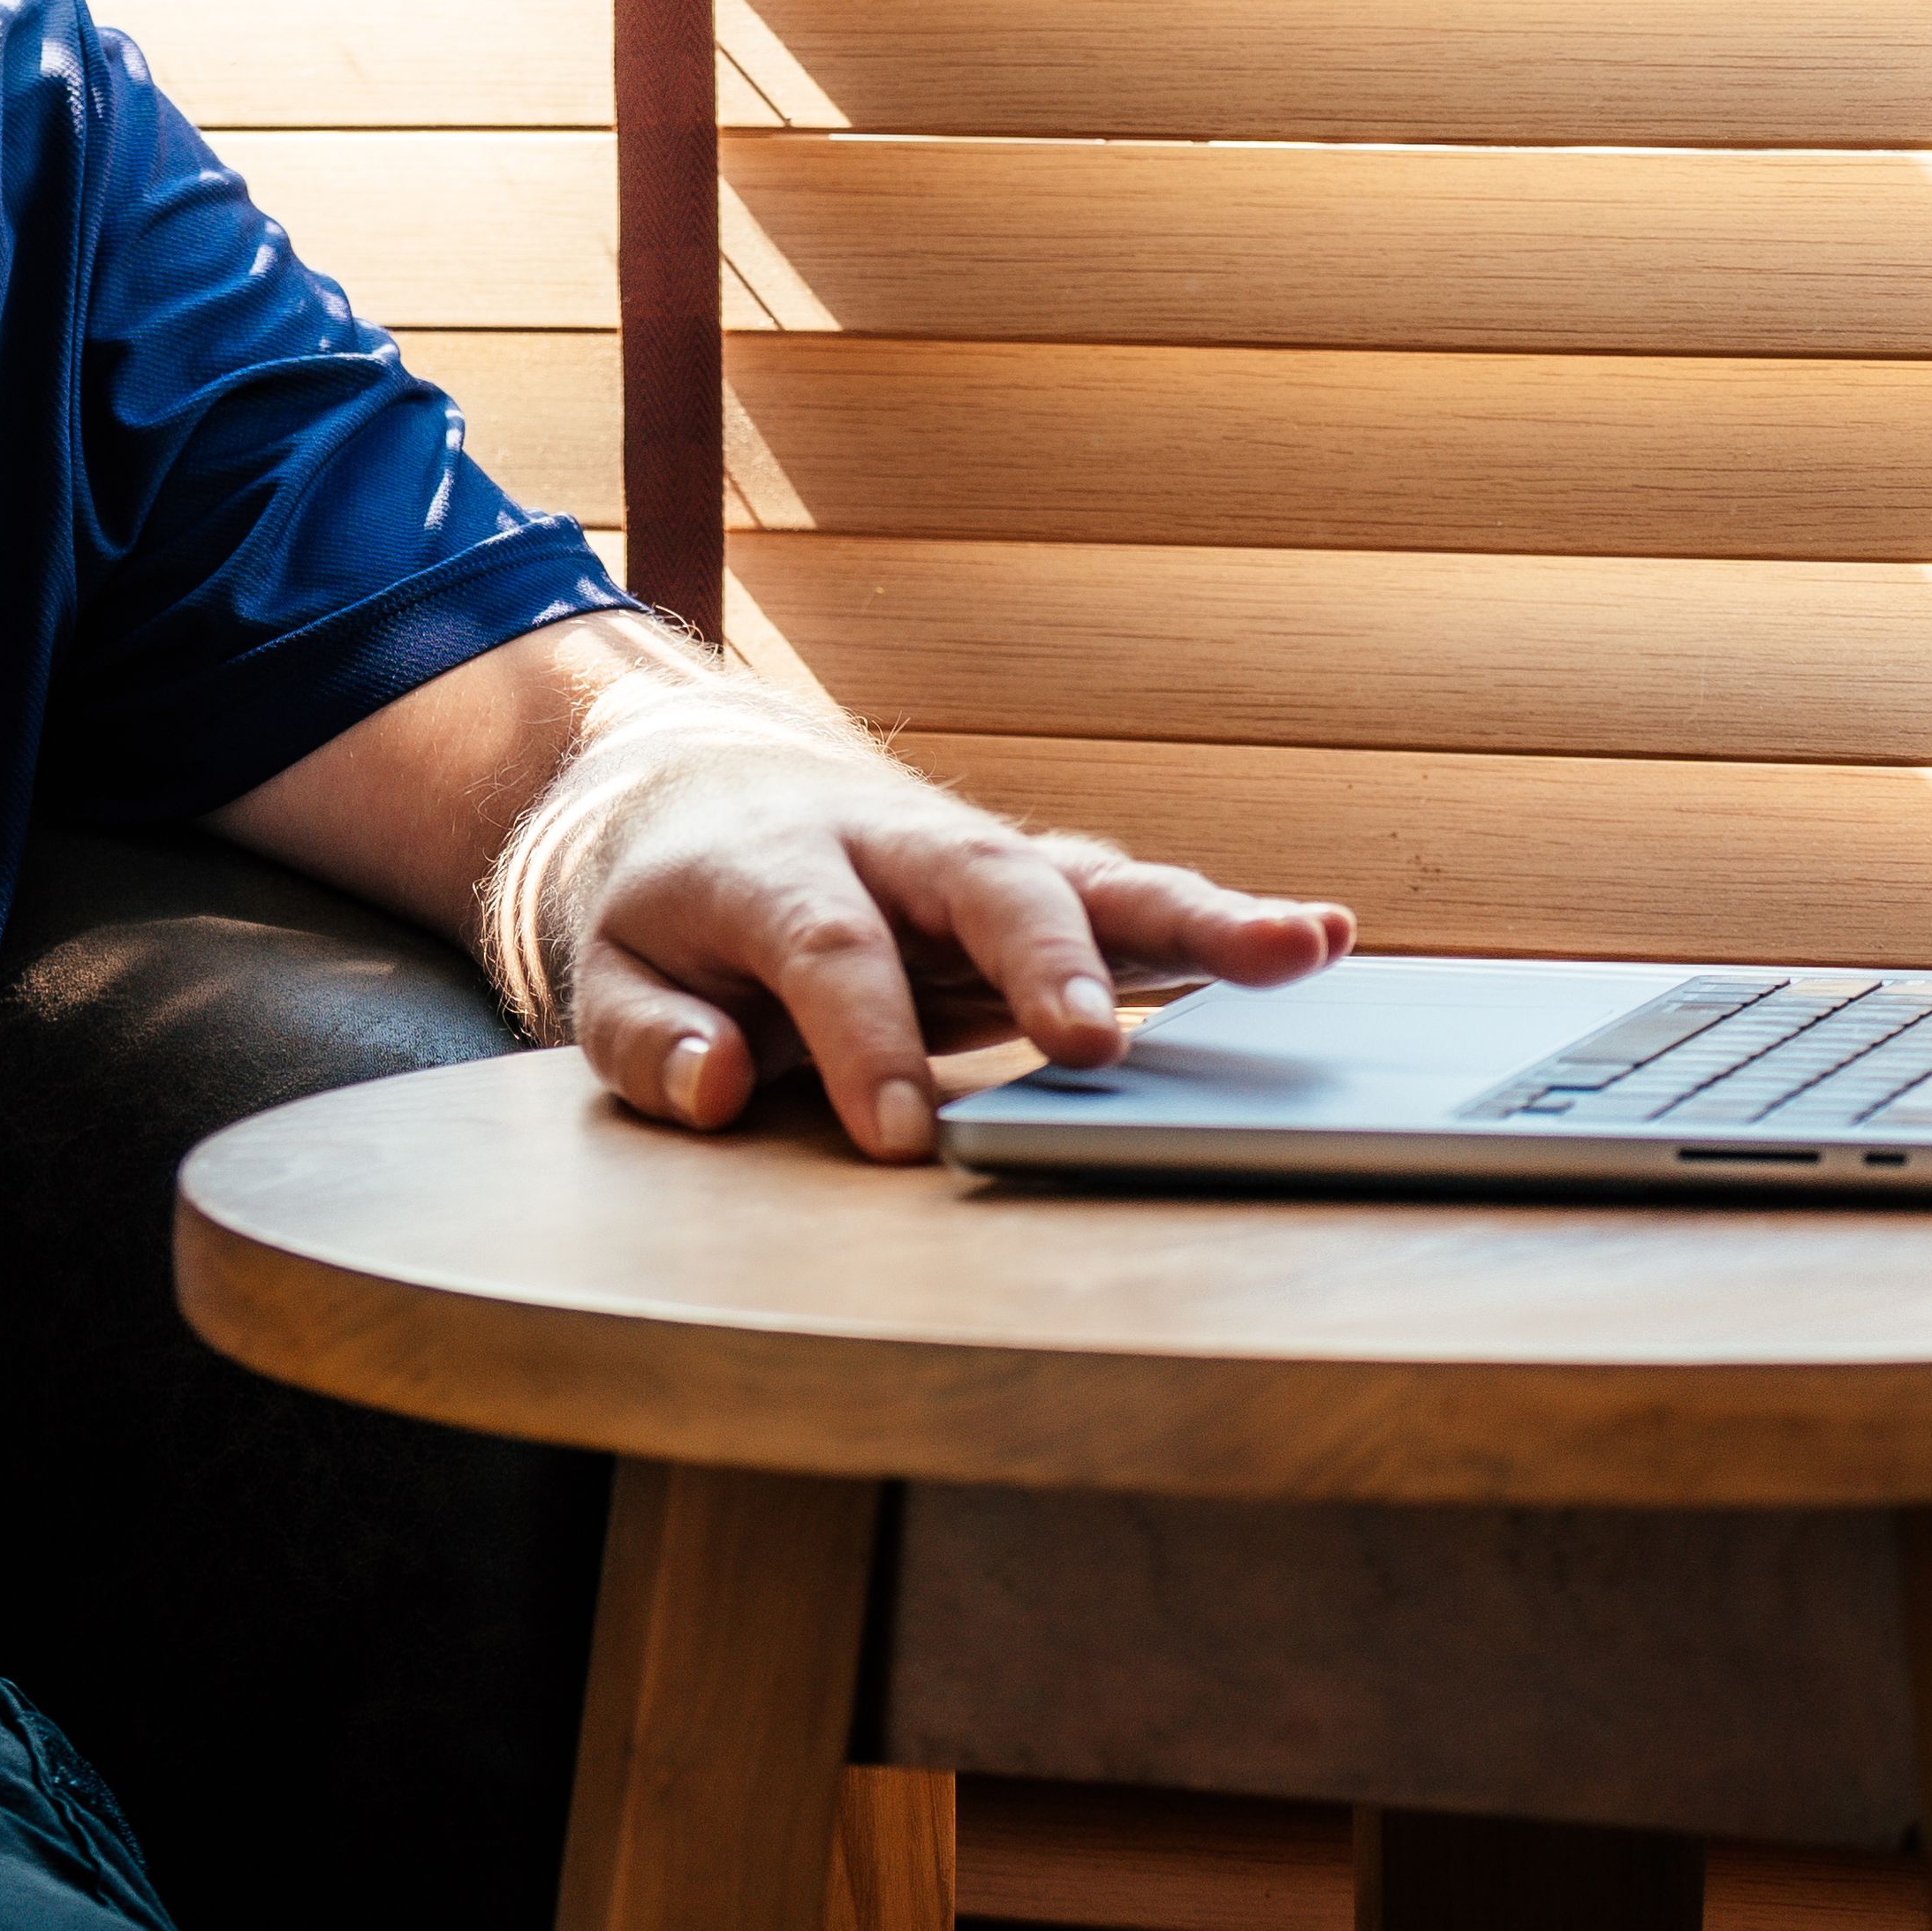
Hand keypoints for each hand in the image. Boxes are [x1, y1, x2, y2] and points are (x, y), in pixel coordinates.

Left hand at [560, 738, 1351, 1165]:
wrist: (703, 789)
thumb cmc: (671, 913)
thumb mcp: (612, 976)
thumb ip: (651, 1040)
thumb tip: (719, 1088)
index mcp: (772, 865)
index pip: (828, 948)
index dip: (865, 1040)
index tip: (902, 1140)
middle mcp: (893, 846)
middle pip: (985, 883)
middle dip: (1044, 962)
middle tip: (1088, 1049)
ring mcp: (977, 860)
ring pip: (1088, 876)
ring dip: (1192, 917)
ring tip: (1299, 946)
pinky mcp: (1036, 885)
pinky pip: (1133, 902)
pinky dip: (1222, 922)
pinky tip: (1319, 938)